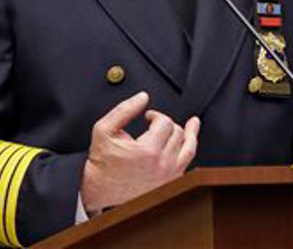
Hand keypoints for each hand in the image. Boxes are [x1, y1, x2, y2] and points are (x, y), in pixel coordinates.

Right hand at [80, 91, 200, 214]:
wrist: (99, 193)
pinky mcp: (170, 185)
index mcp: (148, 151)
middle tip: (155, 124)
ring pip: (189, 148)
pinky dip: (188, 150)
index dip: (156, 115)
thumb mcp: (104, 130)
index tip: (148, 117)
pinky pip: (187, 164)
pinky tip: (188, 143)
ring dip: (189, 134)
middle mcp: (162, 165)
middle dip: (167, 124)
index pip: (165, 122)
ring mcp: (169, 177)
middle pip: (177, 133)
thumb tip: (142, 97)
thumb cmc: (101, 165)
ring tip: (193, 124)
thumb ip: (124, 110)